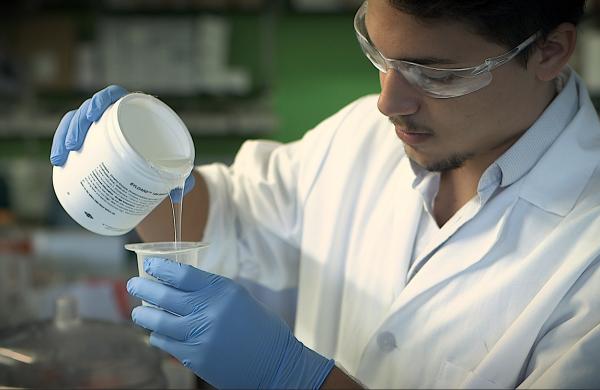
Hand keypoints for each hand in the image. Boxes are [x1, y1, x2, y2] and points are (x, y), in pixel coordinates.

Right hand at [50, 85, 193, 201]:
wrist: (159, 170)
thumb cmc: (167, 160)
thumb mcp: (174, 168)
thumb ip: (181, 179)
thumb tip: (178, 195)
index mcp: (135, 111)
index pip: (114, 96)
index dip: (101, 100)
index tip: (94, 114)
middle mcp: (115, 116)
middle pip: (90, 110)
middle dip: (76, 124)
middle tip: (73, 145)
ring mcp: (101, 129)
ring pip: (77, 124)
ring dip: (64, 136)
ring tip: (62, 157)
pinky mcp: (92, 143)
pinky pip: (73, 139)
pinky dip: (63, 148)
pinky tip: (58, 162)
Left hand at [127, 258, 333, 388]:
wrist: (274, 363)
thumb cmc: (259, 328)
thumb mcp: (238, 298)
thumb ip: (209, 291)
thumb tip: (178, 283)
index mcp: (223, 291)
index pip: (182, 274)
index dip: (161, 268)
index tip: (150, 265)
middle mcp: (209, 311)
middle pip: (165, 296)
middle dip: (143, 288)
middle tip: (133, 284)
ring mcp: (200, 336)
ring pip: (158, 322)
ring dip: (144, 315)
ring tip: (138, 311)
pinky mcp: (194, 358)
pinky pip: (166, 343)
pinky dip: (158, 336)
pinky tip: (156, 333)